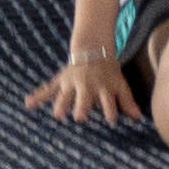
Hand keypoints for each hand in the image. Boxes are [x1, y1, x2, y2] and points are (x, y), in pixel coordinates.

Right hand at [25, 51, 141, 124]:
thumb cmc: (108, 72)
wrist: (92, 49)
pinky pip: (48, 89)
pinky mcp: (61, 82)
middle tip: (80, 117)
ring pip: (65, 95)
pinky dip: (38, 96)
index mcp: (102, 87)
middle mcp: (86, 86)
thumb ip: (127, 101)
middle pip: (84, 98)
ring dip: (62, 104)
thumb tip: (139, 118)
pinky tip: (28, 103)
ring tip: (58, 115)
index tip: (111, 120)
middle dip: (82, 107)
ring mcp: (72, 83)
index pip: (107, 101)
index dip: (110, 110)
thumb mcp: (120, 84)